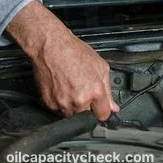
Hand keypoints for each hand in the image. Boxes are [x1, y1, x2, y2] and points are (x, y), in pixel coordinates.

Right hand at [6, 2, 119, 120]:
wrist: (50, 46)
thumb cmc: (73, 51)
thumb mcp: (99, 66)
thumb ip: (108, 90)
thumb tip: (113, 107)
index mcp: (94, 92)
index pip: (103, 115)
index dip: (102, 110)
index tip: (99, 106)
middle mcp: (79, 101)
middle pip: (86, 115)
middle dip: (85, 105)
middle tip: (80, 87)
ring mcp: (63, 103)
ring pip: (71, 114)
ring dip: (72, 104)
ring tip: (69, 86)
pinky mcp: (49, 103)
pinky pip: (57, 109)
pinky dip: (59, 101)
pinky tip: (60, 87)